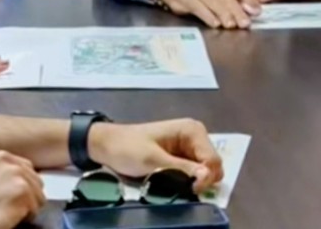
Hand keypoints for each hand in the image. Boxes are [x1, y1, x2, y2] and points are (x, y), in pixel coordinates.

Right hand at [0, 149, 44, 228]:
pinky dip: (26, 216)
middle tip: (6, 205)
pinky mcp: (22, 190)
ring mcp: (14, 173)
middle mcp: (3, 158)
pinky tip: (8, 216)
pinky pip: (36, 207)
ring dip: (26, 205)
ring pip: (37, 192)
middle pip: (33, 177)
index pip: (22, 165)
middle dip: (25, 193)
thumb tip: (18, 177)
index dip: (17, 184)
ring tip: (5, 211)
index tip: (6, 194)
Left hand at [88, 120, 223, 194]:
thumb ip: (181, 169)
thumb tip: (207, 176)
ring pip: (205, 173)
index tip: (191, 189)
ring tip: (175, 185)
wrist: (108, 146)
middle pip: (213, 167)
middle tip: (181, 188)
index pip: (213, 160)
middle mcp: (196, 137)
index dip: (206, 178)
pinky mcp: (182, 159)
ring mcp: (189, 148)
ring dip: (194, 183)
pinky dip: (188, 182)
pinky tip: (175, 184)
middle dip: (201, 181)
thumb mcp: (153, 160)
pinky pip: (194, 175)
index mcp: (192, 130)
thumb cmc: (128, 148)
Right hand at [155, 0, 261, 28]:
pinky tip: (215, 24)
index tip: (257, 11)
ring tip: (231, 25)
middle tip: (245, 23)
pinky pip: (200, 9)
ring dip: (224, 15)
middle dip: (237, 11)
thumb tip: (252, 11)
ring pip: (215, 3)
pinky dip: (208, 17)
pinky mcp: (189, 0)